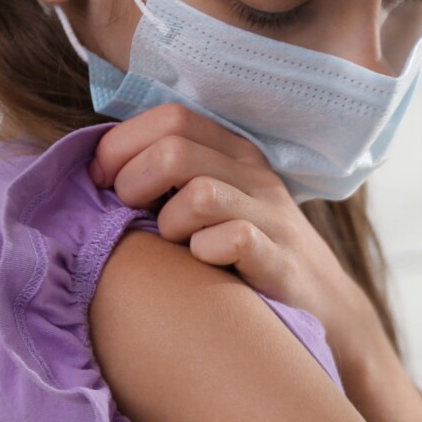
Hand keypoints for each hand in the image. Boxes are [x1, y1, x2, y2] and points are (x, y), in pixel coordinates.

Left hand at [92, 103, 383, 354]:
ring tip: (172, 242)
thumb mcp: (215, 201)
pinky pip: (234, 239)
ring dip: (169, 222)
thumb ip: (170, 176)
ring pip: (200, 194)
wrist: (323, 305)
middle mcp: (256, 176)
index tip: (103, 182)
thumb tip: (98, 166)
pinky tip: (204, 263)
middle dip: (134, 181)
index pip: (171, 117)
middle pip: (175, 149)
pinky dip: (206, 251)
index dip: (122, 144)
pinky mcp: (282, 260)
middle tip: (129, 213)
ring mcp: (272, 217)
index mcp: (234, 153)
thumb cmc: (246, 253)